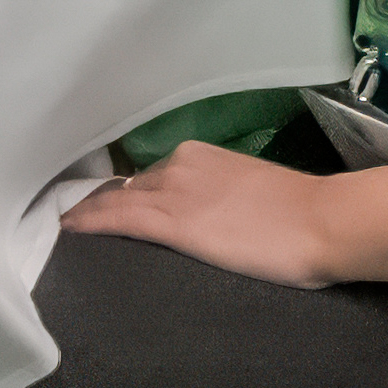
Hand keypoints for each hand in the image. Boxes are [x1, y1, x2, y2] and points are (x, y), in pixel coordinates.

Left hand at [61, 142, 343, 284]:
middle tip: (74, 218)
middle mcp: (178, 166)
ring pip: (116, 202)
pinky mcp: (173, 224)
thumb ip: (220, 196)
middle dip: (101, 203)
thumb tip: (208, 214)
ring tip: (65, 227)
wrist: (322, 221)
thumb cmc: (300, 212)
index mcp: (198, 156)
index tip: (100, 204)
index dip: (121, 193)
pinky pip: (118, 220)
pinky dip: (89, 223)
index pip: (148, 177)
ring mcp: (173, 193)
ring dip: (88, 214)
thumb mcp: (250, 193)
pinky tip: (69, 230)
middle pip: (127, 189)